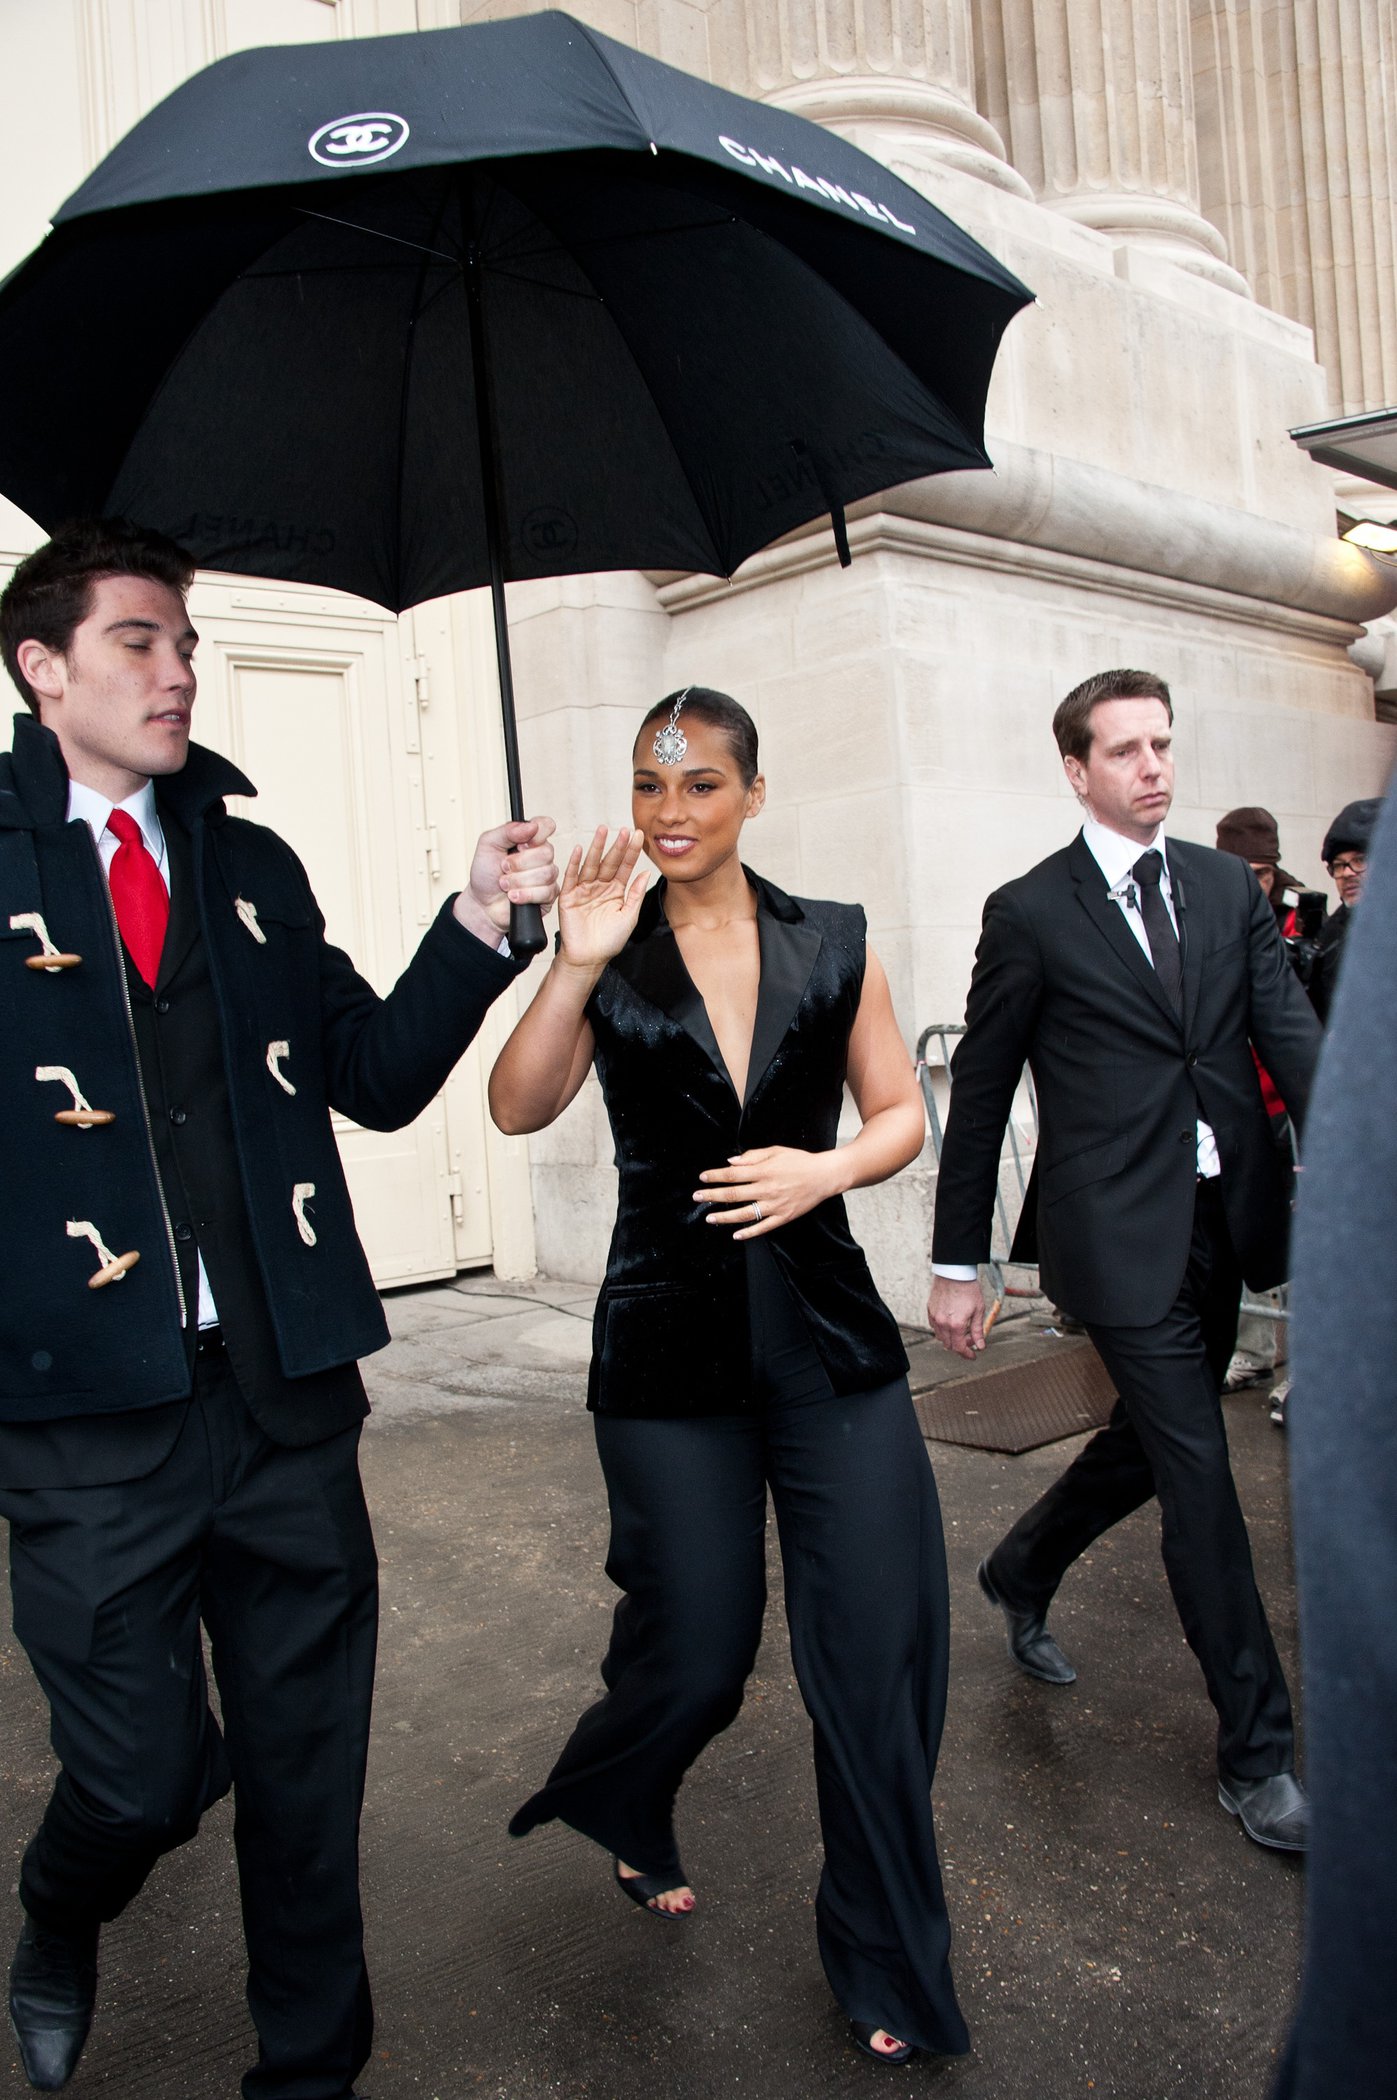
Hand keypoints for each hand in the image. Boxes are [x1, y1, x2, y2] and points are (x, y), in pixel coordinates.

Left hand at [455, 817, 558, 942]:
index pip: (546, 825)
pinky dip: (525, 894)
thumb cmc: (485, 873)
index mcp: (528, 839)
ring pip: (546, 873)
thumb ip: (508, 831)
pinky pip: (546, 892)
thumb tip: (531, 826)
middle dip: (520, 863)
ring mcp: (547, 875)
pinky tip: (514, 896)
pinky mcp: (548, 895)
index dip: (538, 834)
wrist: (482, 903)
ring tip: (505, 884)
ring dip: (519, 881)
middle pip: (546, 852)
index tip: (521, 845)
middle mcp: (541, 855)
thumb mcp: (488, 845)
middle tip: (504, 868)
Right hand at [556, 827, 649, 968]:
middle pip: (609, 862)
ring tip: (602, 831)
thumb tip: (646, 873)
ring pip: (591, 865)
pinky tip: (579, 850)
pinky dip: (575, 863)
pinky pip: (572, 877)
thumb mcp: (629, 917)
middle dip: (617, 846)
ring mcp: (584, 890)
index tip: (638, 835)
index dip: (631, 852)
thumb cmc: (609, 941)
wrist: (588, 959)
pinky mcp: (569, 897)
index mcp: (616, 891)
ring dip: (596, 848)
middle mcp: (600, 887)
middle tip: (624, 830)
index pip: (625, 867)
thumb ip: (636, 894)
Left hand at [695, 1146, 840, 1238]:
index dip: (715, 1176)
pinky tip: (735, 1235)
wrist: (824, 1176)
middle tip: (697, 1197)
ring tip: (709, 1218)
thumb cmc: (799, 1161)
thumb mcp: (776, 1151)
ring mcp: (775, 1205)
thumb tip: (731, 1163)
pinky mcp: (783, 1217)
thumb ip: (753, 1156)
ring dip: (724, 1216)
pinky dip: (749, 1233)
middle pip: (734, 1193)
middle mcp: (767, 1188)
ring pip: (744, 1213)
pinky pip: (763, 1227)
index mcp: (764, 1170)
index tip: (703, 1177)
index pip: (733, 1174)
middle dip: (712, 1195)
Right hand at [928, 1274, 985, 1359]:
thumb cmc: (968, 1289)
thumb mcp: (978, 1311)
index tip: (972, 1356)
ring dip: (950, 1339)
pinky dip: (942, 1330)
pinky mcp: (930, 1310)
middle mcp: (943, 1323)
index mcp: (956, 1325)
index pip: (959, 1348)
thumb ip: (978, 1331)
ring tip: (961, 1332)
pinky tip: (950, 1324)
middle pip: (949, 1345)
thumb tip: (980, 1346)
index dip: (967, 1355)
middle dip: (960, 1347)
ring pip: (940, 1337)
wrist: (954, 1273)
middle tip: (970, 1341)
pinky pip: (934, 1327)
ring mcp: (935, 1317)